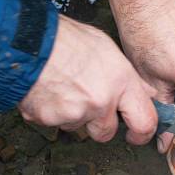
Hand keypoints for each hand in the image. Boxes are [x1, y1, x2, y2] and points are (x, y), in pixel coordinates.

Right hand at [19, 15, 157, 143]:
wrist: (29, 40)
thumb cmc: (66, 39)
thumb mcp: (108, 50)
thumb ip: (127, 78)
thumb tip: (144, 94)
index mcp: (121, 82)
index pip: (144, 122)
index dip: (142, 133)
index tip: (137, 135)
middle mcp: (101, 101)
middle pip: (107, 132)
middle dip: (100, 124)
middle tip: (89, 107)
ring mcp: (75, 113)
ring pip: (78, 126)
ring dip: (73, 115)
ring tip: (64, 88)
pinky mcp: (50, 119)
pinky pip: (54, 123)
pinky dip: (51, 112)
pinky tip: (50, 91)